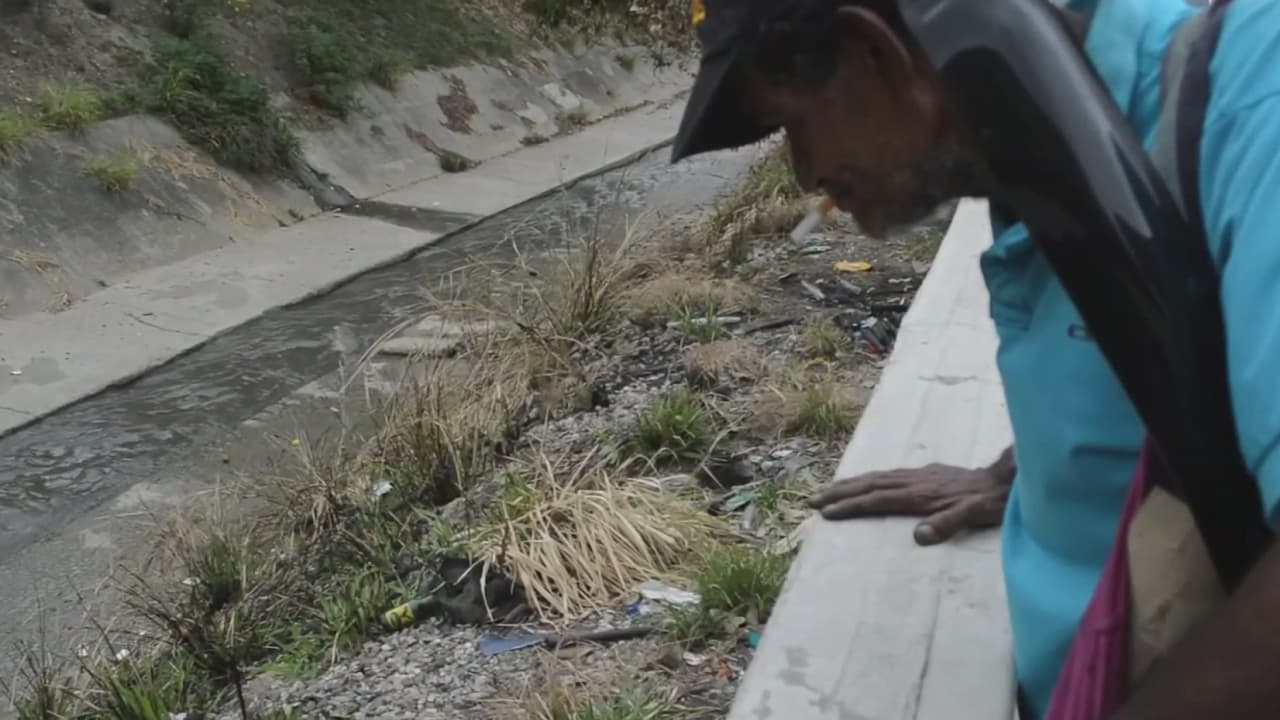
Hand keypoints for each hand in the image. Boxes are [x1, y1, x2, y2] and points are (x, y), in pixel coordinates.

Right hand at [808, 463, 1009, 544]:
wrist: (1008, 478)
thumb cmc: (991, 502)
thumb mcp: (973, 516)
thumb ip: (946, 524)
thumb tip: (918, 537)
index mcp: (920, 494)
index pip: (877, 499)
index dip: (850, 506)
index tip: (825, 512)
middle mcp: (915, 481)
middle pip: (869, 484)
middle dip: (839, 492)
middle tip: (811, 499)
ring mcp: (920, 474)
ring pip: (876, 477)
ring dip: (850, 484)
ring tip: (828, 490)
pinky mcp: (927, 473)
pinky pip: (888, 474)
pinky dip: (868, 479)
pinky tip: (866, 483)